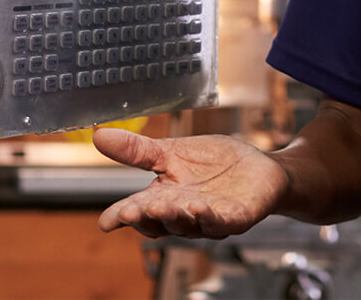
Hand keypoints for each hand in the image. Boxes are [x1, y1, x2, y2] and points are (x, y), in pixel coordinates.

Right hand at [94, 127, 289, 238]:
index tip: (106, 221)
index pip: (137, 211)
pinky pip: (220, 223)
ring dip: (174, 217)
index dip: (121, 217)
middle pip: (159, 222)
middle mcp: (183, 215)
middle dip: (144, 217)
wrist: (261, 168)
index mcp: (164, 198)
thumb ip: (138, 150)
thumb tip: (98, 135)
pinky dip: (209, 217)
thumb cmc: (215, 164)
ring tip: (162, 205)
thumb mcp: (173, 152)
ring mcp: (209, 220)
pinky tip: (199, 207)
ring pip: (187, 225)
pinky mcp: (236, 219)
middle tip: (130, 211)